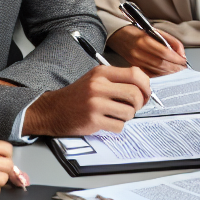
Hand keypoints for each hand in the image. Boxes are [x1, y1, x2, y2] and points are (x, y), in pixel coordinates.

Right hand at [24, 65, 151, 136]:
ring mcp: (95, 103)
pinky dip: (117, 126)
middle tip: (134, 107)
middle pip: (135, 94)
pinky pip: (119, 125)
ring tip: (117, 114)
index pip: (134, 74)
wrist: (53, 110)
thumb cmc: (78, 96)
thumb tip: (143, 87)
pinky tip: (107, 122)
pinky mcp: (93, 120)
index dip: (146, 85)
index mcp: (102, 72)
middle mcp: (98, 85)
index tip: (146, 93)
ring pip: (129, 112)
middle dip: (139, 104)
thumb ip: (117, 80)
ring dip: (128, 116)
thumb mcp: (96, 79)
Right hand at [107, 25, 186, 75]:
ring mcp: (135, 61)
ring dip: (169, 72)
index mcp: (144, 40)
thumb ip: (170, 41)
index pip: (164, 52)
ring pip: (156, 70)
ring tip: (177, 71)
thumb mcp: (155, 31)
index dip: (176, 58)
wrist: (118, 35)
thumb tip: (181, 54)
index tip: (183, 60)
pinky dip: (160, 75)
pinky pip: (150, 74)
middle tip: (183, 68)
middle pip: (161, 64)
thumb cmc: (137, 31)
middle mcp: (139, 51)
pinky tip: (166, 73)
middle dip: (174, 67)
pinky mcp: (134, 67)